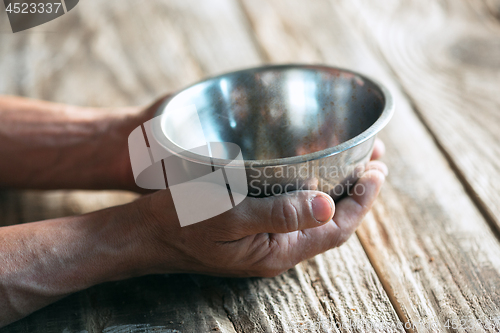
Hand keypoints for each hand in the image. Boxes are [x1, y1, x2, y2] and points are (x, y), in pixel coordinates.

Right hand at [131, 140, 386, 276]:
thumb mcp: (229, 216)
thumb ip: (278, 214)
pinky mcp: (254, 229)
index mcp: (278, 252)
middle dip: (357, 193)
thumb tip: (328, 205)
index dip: (362, 201)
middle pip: (331, 223)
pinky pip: (295, 212)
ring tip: (356, 163)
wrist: (148, 234)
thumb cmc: (182, 223)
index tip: (378, 170)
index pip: (336, 229)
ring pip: (315, 217)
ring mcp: (266, 241)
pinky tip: (314, 174)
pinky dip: (313, 191)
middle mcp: (278, 250)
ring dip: (338, 190)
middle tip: (376, 159)